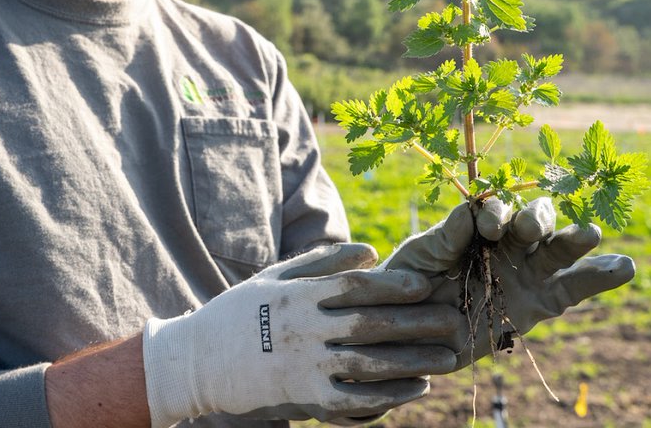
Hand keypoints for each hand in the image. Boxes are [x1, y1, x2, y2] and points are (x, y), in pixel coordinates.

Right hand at [142, 242, 465, 425]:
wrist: (199, 363)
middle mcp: (303, 330)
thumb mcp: (276, 277)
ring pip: (369, 365)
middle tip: (452, 320)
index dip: (393, 285)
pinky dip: (389, 395)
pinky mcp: (305, 400)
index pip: (354, 287)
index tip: (426, 285)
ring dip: (412, 362)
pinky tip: (417, 387)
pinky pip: (355, 400)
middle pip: (370, 324)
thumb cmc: (240, 313)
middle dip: (415, 323)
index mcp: (298, 296)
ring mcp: (304, 367)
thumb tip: (372, 250)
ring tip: (446, 358)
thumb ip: (324, 262)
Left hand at [384, 197, 633, 367]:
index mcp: (476, 226)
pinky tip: (625, 267)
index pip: (496, 209)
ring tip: (590, 233)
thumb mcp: (419, 257)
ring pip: (557, 250)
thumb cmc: (408, 284)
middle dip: (534, 219)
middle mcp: (507, 244)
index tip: (487, 229)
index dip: (495, 213)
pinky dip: (599, 277)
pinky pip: (572, 289)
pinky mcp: (539, 305)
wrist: (407, 331)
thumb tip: (468, 212)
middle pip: (533, 221)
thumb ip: (444, 236)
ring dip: (573, 240)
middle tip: (528, 227)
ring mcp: (526, 273)